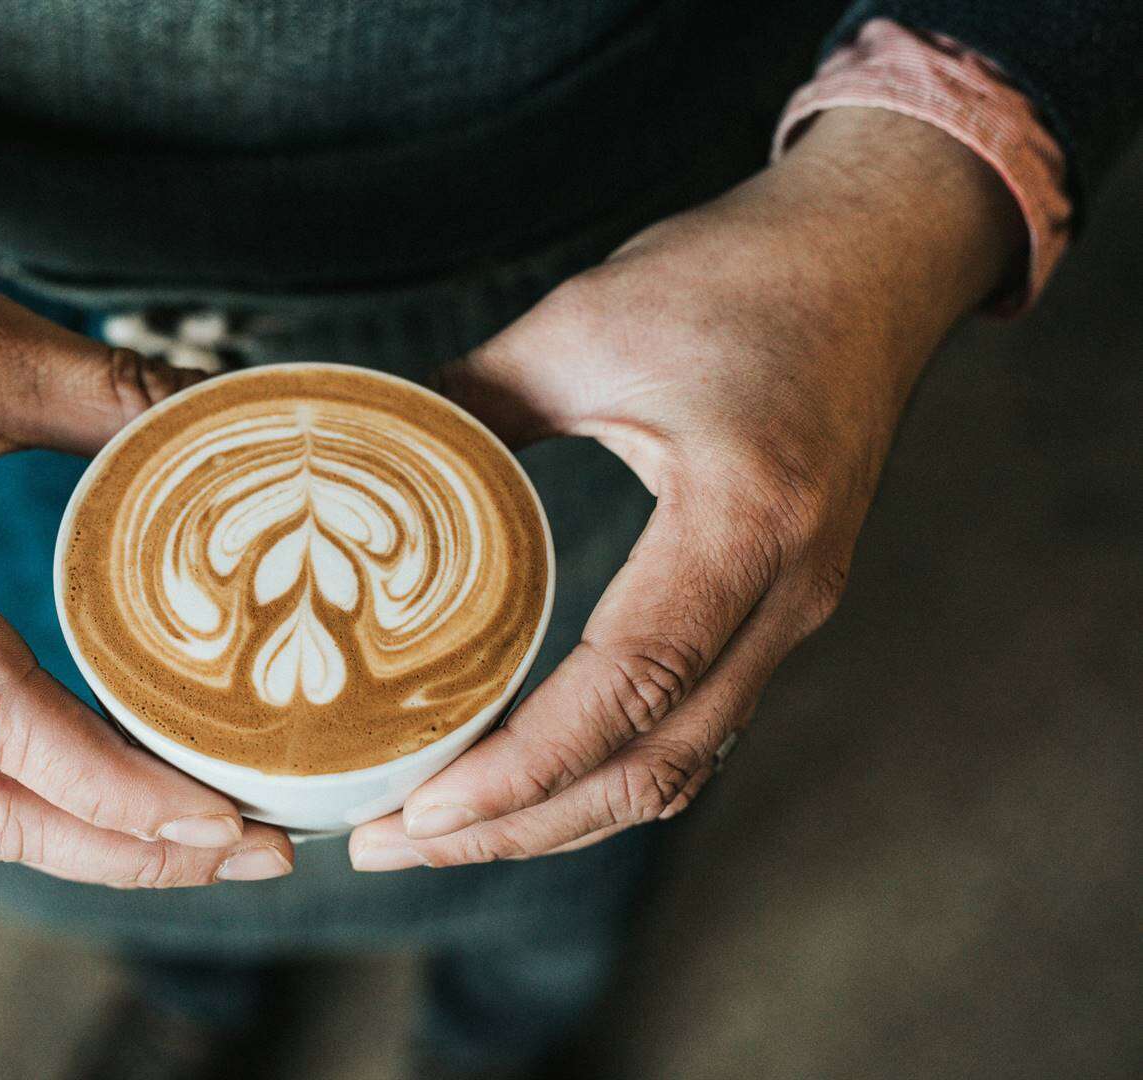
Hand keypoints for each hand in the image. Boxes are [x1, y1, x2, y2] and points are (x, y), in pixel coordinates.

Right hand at [0, 64, 293, 886]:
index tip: (224, 822)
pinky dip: (59, 792)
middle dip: (131, 850)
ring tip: (215, 835)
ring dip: (98, 836)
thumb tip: (239, 420)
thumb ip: (111, 394)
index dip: (118, 792)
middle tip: (261, 851)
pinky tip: (136, 775)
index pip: (4, 730)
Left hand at [350, 108, 1020, 869]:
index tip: (419, 808)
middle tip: (390, 843)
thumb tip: (360, 457)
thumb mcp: (585, 324)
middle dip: (517, 826)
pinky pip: (695, 727)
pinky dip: (604, 773)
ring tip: (439, 830)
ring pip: (678, 765)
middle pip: (653, 765)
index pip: (631, 685)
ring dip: (558, 815)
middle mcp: (787, 591)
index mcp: (745, 519)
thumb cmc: (742, 275)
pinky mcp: (778, 610)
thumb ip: (469, 401)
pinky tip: (525, 777)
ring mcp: (793, 611)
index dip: (522, 767)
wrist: (876, 254)